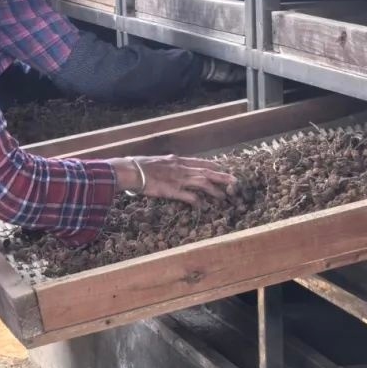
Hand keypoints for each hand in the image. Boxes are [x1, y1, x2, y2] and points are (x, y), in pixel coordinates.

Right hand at [108, 155, 235, 206]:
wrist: (131, 171)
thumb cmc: (139, 166)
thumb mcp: (157, 161)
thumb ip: (166, 164)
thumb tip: (169, 166)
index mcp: (177, 160)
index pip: (199, 162)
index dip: (212, 166)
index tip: (221, 168)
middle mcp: (181, 168)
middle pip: (206, 171)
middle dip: (222, 176)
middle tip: (235, 180)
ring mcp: (178, 179)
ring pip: (203, 183)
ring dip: (215, 189)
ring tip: (225, 195)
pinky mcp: (173, 190)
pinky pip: (190, 196)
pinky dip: (198, 202)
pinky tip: (203, 206)